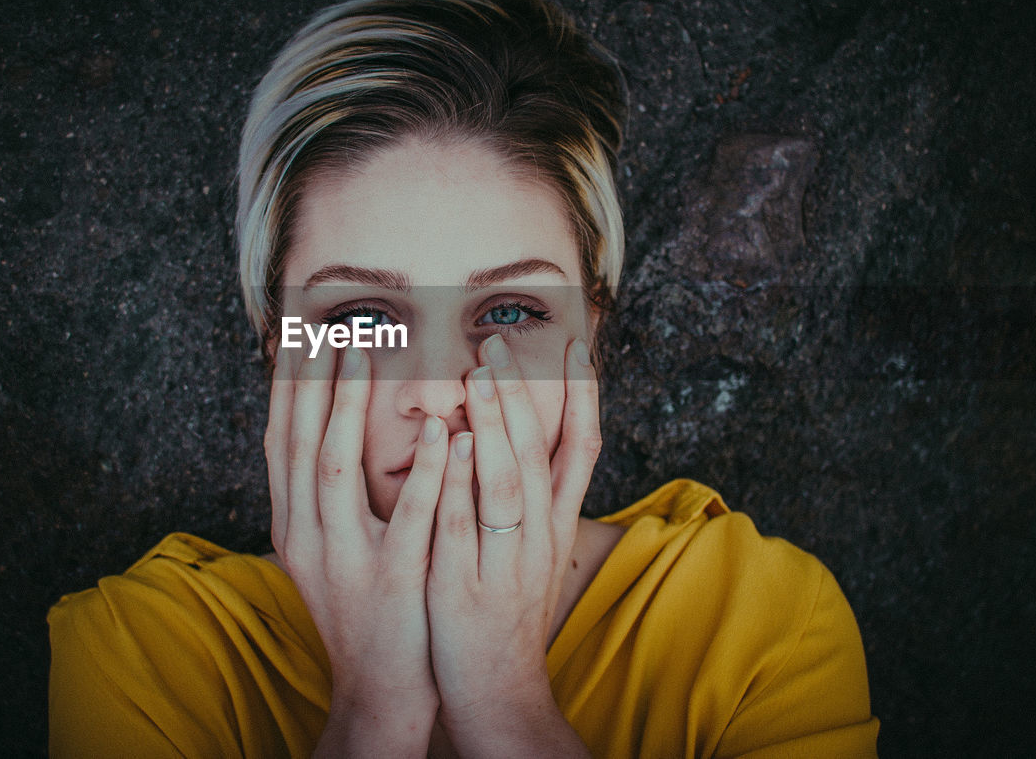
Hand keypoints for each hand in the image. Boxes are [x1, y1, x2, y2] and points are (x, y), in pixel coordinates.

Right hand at [264, 343, 446, 754]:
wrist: (377, 692)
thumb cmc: (360, 608)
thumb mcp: (328, 550)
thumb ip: (325, 497)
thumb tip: (327, 430)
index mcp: (293, 526)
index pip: (280, 443)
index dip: (287, 387)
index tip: (296, 335)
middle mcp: (307, 536)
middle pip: (301, 443)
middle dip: (312, 380)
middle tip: (329, 325)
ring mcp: (346, 559)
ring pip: (336, 469)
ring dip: (348, 406)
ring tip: (367, 352)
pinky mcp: (392, 581)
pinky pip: (408, 518)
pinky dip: (420, 472)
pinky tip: (436, 431)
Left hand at [426, 335, 599, 755]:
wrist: (499, 691)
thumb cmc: (508, 607)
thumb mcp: (533, 549)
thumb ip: (529, 493)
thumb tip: (514, 430)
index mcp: (557, 523)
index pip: (583, 449)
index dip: (584, 396)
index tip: (575, 344)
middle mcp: (539, 537)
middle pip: (539, 455)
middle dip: (523, 394)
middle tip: (500, 342)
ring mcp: (505, 563)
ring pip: (507, 484)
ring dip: (496, 426)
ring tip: (479, 374)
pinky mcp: (465, 589)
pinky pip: (464, 529)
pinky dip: (460, 485)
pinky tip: (451, 445)